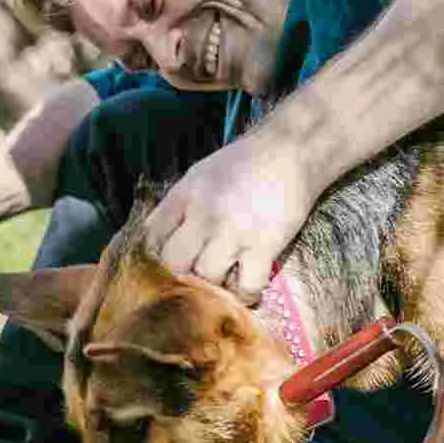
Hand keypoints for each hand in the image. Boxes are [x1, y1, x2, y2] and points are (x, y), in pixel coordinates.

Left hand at [142, 135, 316, 297]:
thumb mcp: (201, 174)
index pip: (152, 235)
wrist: (290, 150)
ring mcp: (233, 232)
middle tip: (201, 272)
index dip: (159, 252)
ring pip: (208, 277)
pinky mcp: (264, 246)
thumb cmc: (247, 162)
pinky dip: (247, 293)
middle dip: (186, 272)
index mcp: (185, 195)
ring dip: (218, 283)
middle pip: (175, 263)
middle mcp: (204, 214)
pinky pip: (246, 286)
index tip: (173, 258)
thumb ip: (181, 205)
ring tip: (228, 277)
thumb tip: (165, 238)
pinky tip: (248, 286)